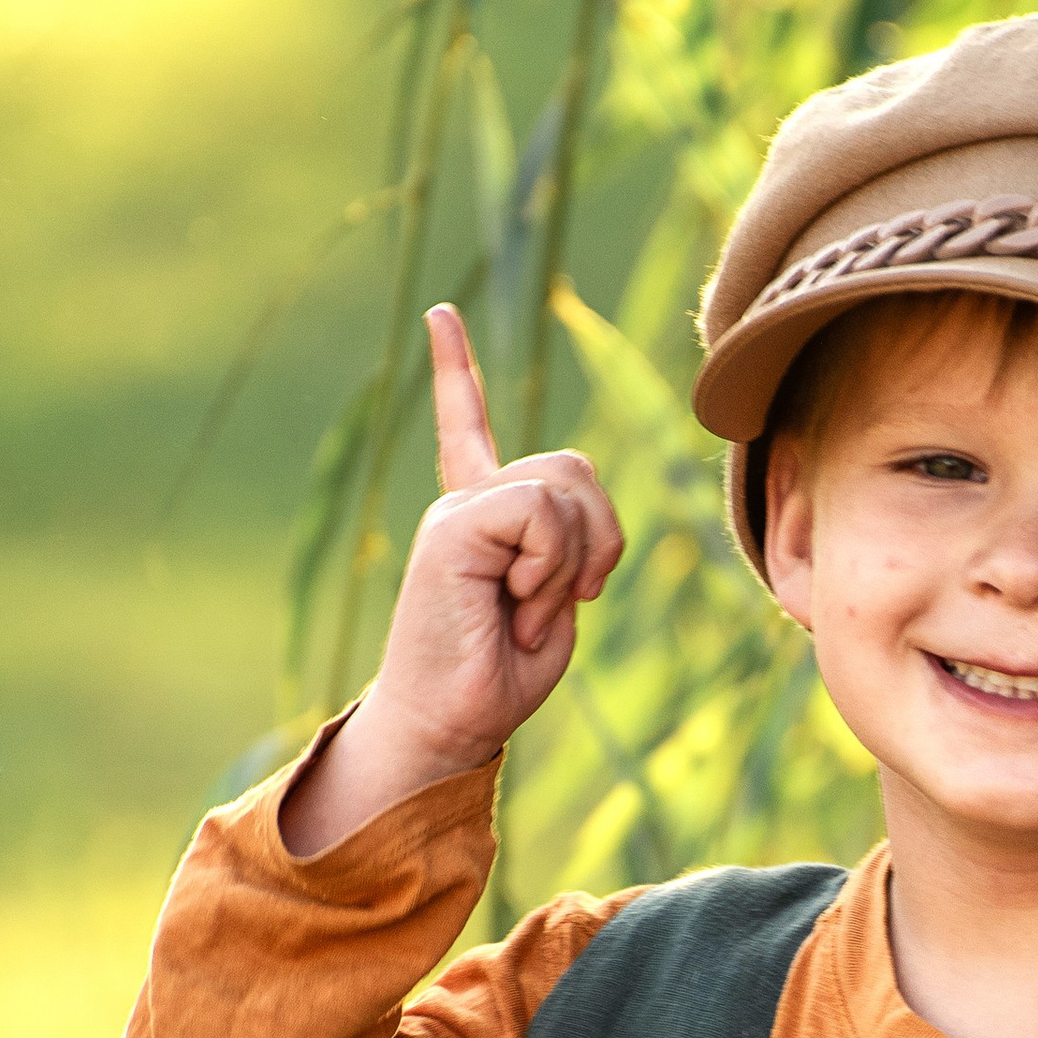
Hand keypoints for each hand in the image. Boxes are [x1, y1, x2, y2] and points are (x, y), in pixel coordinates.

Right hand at [280, 306, 623, 859]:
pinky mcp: (452, 525)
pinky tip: (515, 602)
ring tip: (526, 609)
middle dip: (598, 540)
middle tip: (557, 602)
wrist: (450, 724)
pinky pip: (542, 514)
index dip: (456, 373)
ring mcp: (455, 511)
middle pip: (576, 469)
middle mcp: (464, 503)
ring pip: (566, 489)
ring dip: (570, 563)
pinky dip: (550, 567)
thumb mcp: (556, 602)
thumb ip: (570, 541)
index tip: (439, 314)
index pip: (470, 430)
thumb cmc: (500, 675)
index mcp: (484, 517)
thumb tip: (572, 507)